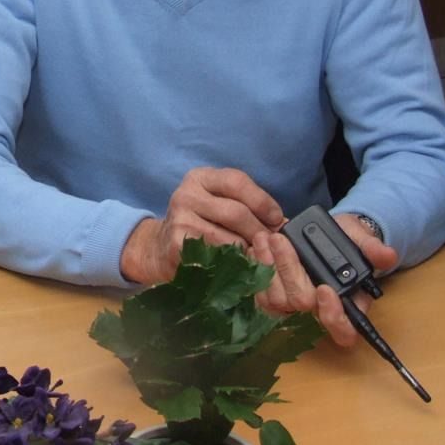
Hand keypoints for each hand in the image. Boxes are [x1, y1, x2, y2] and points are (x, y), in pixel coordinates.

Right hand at [120, 167, 284, 283]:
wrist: (160, 247)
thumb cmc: (199, 223)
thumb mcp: (217, 203)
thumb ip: (246, 206)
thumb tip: (285, 224)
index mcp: (199, 178)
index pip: (237, 181)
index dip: (262, 201)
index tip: (277, 219)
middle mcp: (186, 195)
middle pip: (236, 212)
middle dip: (260, 231)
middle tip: (271, 245)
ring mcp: (179, 220)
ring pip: (229, 238)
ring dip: (249, 251)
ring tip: (257, 256)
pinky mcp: (178, 246)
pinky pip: (217, 257)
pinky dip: (234, 264)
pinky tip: (239, 266)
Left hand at [251, 213, 397, 345]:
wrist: (326, 235)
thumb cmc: (347, 242)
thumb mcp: (362, 240)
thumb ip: (373, 249)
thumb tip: (387, 255)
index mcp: (348, 305)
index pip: (343, 330)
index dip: (332, 316)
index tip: (325, 289)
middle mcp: (319, 311)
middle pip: (301, 304)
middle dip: (290, 271)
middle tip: (281, 241)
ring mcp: (294, 307)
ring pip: (277, 300)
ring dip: (270, 267)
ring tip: (267, 238)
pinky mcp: (274, 297)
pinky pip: (261, 295)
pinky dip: (258, 270)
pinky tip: (258, 248)